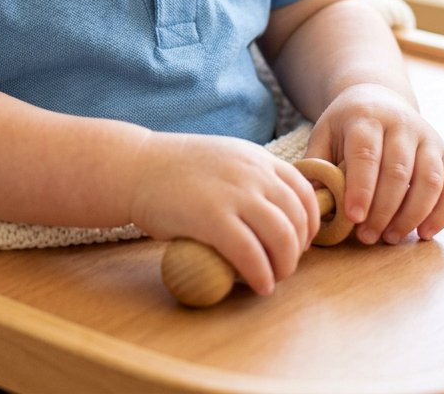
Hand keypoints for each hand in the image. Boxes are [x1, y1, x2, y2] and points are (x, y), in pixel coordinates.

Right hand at [130, 133, 320, 295]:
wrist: (134, 166)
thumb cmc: (174, 169)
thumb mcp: (223, 159)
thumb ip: (249, 178)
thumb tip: (272, 213)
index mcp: (255, 157)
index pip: (304, 189)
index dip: (309, 221)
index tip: (300, 240)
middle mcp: (251, 172)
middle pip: (297, 217)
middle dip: (298, 248)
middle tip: (284, 265)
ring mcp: (233, 194)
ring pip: (282, 237)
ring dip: (285, 265)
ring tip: (272, 277)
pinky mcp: (213, 218)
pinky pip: (251, 254)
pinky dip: (262, 275)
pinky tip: (259, 285)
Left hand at [306, 84, 443, 244]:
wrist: (379, 99)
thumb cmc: (347, 125)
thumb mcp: (325, 134)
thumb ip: (317, 164)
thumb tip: (313, 201)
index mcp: (366, 117)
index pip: (365, 154)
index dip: (361, 188)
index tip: (353, 218)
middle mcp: (400, 124)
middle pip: (398, 171)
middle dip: (383, 210)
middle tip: (367, 236)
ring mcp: (427, 138)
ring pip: (429, 180)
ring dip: (412, 215)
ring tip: (391, 237)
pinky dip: (443, 213)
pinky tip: (425, 233)